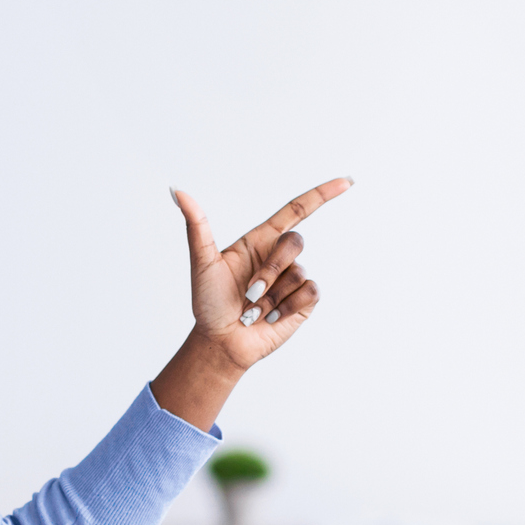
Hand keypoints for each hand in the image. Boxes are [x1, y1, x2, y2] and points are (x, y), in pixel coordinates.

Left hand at [173, 177, 350, 370]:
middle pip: (294, 242)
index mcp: (259, 241)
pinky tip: (271, 318)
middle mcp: (279, 257)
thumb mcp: (203, 263)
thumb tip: (178, 191)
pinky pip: (309, 292)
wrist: (220, 342)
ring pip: (298, 272)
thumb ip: (197, 226)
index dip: (322, 194)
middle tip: (249, 293)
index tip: (347, 182)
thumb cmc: (209, 303)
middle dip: (272, 268)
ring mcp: (293, 279)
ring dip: (272, 296)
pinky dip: (287, 306)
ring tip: (253, 311)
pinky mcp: (303, 301)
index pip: (297, 210)